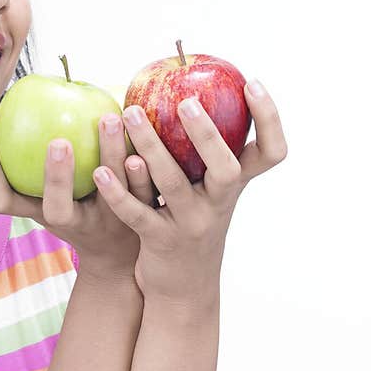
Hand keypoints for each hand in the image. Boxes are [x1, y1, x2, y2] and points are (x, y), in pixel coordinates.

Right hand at [0, 112, 158, 281]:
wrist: (121, 254)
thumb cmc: (76, 207)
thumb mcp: (50, 192)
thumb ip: (32, 160)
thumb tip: (19, 102)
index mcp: (40, 213)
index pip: (3, 201)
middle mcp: (70, 223)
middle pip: (56, 208)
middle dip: (55, 176)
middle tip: (57, 141)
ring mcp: (106, 224)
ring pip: (109, 195)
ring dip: (109, 154)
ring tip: (108, 118)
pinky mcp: (139, 221)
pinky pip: (142, 195)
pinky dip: (142, 171)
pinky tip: (141, 145)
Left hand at [91, 80, 287, 306]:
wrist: (183, 288)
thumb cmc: (190, 222)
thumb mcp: (206, 190)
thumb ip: (200, 152)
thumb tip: (183, 88)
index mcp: (234, 187)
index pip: (271, 153)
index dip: (269, 119)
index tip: (253, 83)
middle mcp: (220, 205)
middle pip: (226, 169)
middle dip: (207, 134)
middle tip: (185, 102)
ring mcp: (192, 225)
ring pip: (173, 184)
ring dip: (150, 148)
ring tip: (129, 115)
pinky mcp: (160, 242)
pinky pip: (137, 213)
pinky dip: (118, 192)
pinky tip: (99, 171)